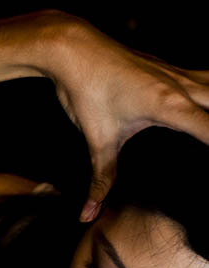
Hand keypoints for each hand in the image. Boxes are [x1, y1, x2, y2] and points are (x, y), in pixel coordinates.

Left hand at [40, 13, 208, 219]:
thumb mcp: (96, 141)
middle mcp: (184, 88)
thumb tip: (86, 216)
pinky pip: (207, 80)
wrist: (74, 50)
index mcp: (171, 106)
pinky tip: (205, 104)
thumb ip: (99, 181)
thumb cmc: (87, 92)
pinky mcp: (173, 70)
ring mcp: (181, 75)